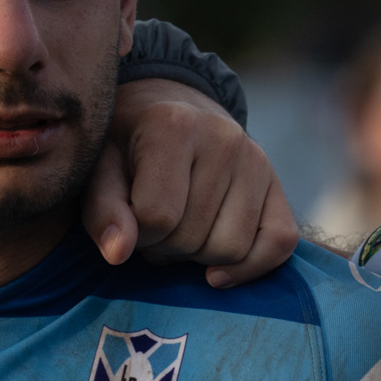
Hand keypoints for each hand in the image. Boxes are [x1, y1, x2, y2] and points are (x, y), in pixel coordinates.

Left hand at [82, 78, 298, 285]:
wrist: (168, 111)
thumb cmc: (126, 146)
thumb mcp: (101, 170)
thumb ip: (104, 210)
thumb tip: (118, 253)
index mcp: (173, 126)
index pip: (157, 217)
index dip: (135, 235)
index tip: (127, 221)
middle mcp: (224, 138)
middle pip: (193, 238)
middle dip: (164, 247)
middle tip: (152, 228)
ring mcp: (256, 159)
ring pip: (231, 249)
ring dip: (197, 257)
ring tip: (179, 231)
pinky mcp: (277, 183)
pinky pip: (279, 242)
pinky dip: (248, 267)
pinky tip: (216, 269)